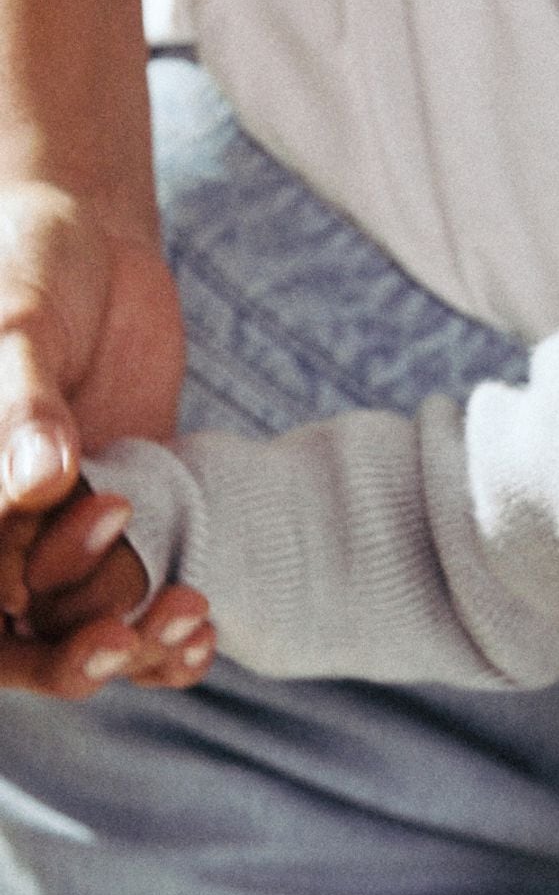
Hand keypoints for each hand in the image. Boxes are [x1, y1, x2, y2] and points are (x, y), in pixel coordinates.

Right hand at [0, 181, 188, 689]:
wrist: (91, 244)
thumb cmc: (27, 264)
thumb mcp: (18, 320)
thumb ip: (19, 402)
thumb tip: (37, 480)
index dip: (21, 641)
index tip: (94, 632)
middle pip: (22, 626)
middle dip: (77, 649)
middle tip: (144, 631)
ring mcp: (50, 526)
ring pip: (77, 620)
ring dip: (131, 641)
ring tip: (192, 624)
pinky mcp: (114, 518)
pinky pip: (128, 591)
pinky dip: (160, 627)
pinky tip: (205, 633)